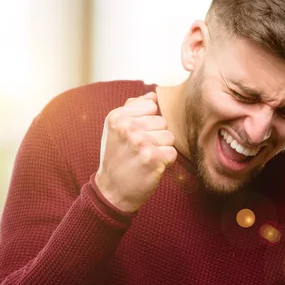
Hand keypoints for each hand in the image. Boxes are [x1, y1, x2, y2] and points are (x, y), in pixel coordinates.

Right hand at [95, 91, 177, 212]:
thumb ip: (132, 108)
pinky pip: (172, 152)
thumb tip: (153, 94)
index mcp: (117, 116)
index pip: (151, 105)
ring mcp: (140, 143)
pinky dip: (165, 162)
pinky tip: (150, 167)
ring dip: (161, 149)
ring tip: (145, 157)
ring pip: (169, 137)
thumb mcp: (115, 129)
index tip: (135, 134)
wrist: (112, 190)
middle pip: (162, 121)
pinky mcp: (153, 159)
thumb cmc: (116, 157)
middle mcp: (127, 127)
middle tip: (139, 150)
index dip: (147, 120)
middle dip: (155, 135)